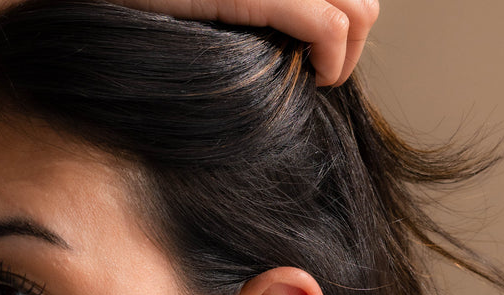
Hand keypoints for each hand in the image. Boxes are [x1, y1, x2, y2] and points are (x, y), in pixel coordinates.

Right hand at [117, 0, 378, 84]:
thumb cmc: (143, 4)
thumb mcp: (214, 5)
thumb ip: (260, 10)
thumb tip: (299, 43)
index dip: (345, 22)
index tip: (315, 56)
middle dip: (353, 41)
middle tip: (320, 72)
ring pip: (360, 11)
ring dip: (347, 55)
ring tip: (316, 76)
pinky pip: (328, 27)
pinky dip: (334, 62)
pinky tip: (316, 78)